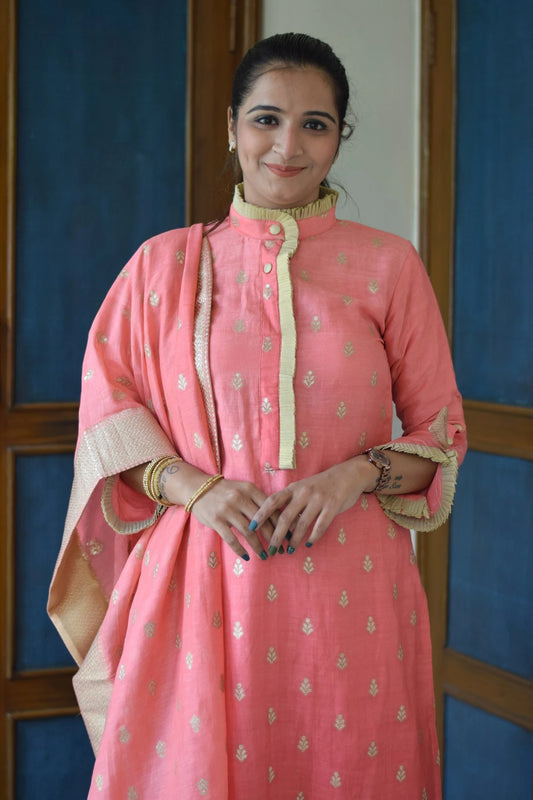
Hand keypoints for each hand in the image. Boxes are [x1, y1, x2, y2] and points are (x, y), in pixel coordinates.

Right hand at [189, 477, 277, 560]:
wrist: (198, 488)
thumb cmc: (226, 491)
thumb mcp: (243, 489)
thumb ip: (257, 501)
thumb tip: (279, 519)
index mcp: (249, 489)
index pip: (270, 508)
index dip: (281, 524)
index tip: (288, 536)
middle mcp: (239, 498)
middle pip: (262, 522)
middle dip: (273, 538)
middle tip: (279, 550)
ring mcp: (227, 509)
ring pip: (248, 532)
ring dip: (258, 547)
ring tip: (265, 556)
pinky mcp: (216, 520)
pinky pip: (231, 539)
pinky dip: (240, 550)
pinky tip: (247, 556)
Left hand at [250, 457, 374, 553]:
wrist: (348, 474)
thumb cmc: (321, 485)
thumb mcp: (303, 489)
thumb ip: (292, 504)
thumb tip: (279, 525)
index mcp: (294, 488)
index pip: (272, 501)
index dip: (261, 514)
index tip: (251, 527)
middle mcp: (304, 493)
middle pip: (285, 517)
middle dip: (276, 535)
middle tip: (270, 550)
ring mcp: (318, 499)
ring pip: (302, 524)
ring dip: (294, 540)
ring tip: (289, 551)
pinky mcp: (332, 506)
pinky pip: (320, 526)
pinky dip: (313, 537)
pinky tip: (308, 544)